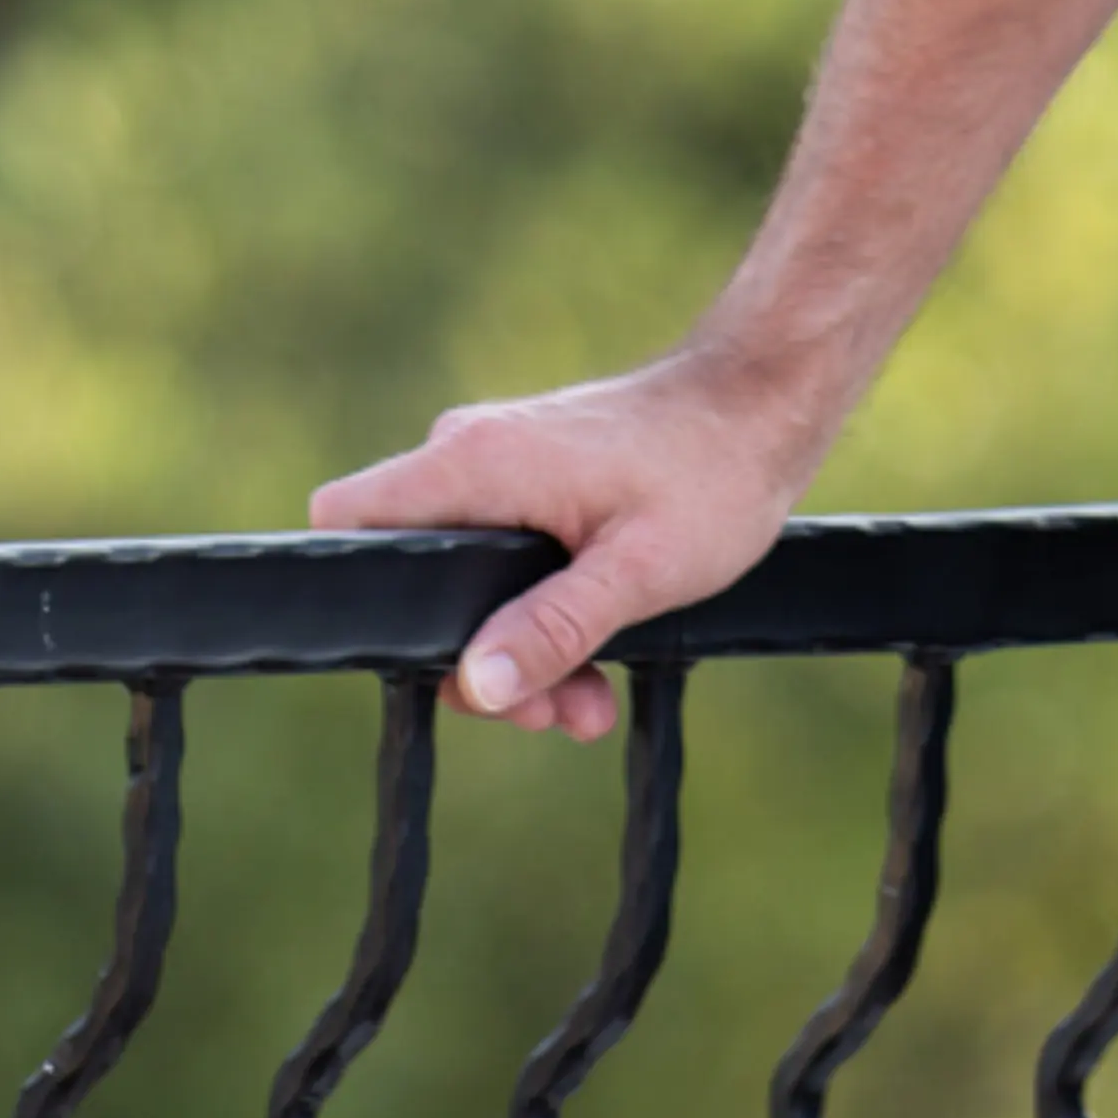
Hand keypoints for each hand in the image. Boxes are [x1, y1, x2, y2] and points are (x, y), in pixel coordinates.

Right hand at [308, 339, 814, 740]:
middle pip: (415, 577)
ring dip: (518, 654)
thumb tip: (473, 684)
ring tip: (586, 711)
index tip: (424, 662)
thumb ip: (551, 628)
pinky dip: (539, 618)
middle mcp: (472, 455)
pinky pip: (505, 562)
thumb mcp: (635, 572)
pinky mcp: (535, 481)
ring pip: (468, 582)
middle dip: (474, 660)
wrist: (767, 405)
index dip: (361, 595)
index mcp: (476, 464)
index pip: (350, 521)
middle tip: (544, 713)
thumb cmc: (711, 472)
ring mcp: (503, 466)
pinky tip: (590, 676)